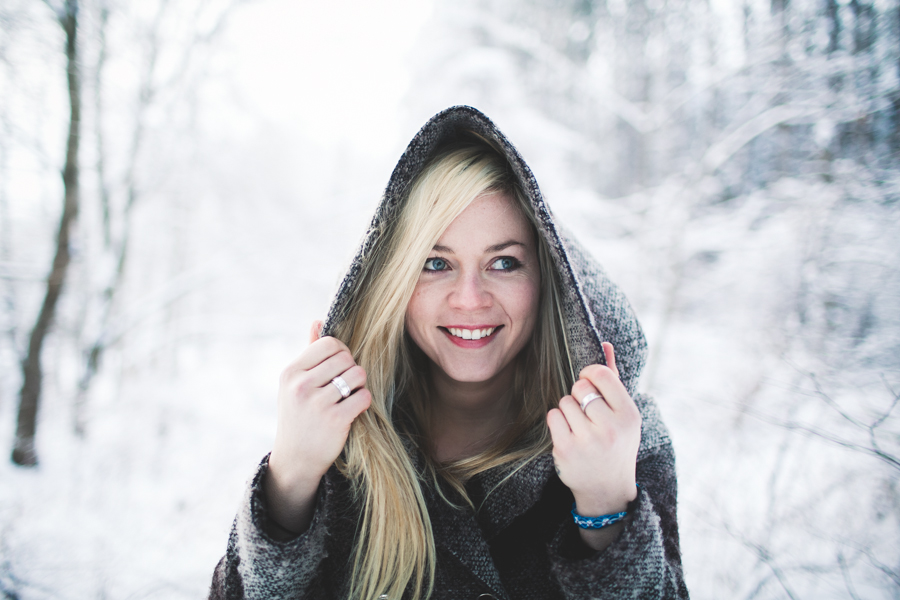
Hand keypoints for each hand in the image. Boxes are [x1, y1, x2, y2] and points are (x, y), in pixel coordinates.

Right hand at [265, 321, 370, 534]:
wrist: (296, 459)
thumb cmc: (299, 416)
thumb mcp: (294, 384)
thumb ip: (308, 353)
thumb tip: (318, 321)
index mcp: (291, 372)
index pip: (329, 343)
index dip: (342, 352)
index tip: (339, 367)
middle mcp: (301, 385)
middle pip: (346, 358)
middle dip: (352, 369)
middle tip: (346, 385)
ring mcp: (317, 403)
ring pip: (357, 374)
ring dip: (359, 384)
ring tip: (349, 395)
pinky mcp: (335, 420)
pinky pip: (363, 396)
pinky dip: (363, 401)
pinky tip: (354, 409)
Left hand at [547, 342, 640, 519]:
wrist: (608, 489)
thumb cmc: (616, 443)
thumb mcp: (624, 413)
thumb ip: (614, 378)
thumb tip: (605, 344)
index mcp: (628, 414)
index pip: (601, 374)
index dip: (590, 374)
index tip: (590, 383)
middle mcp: (610, 427)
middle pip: (579, 387)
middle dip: (579, 394)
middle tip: (587, 411)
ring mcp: (587, 441)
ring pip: (564, 401)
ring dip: (568, 409)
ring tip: (580, 425)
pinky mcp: (566, 450)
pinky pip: (552, 416)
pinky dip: (557, 422)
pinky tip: (568, 434)